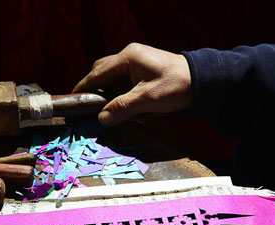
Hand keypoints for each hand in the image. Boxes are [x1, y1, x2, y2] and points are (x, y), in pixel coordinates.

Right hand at [72, 43, 192, 125]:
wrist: (202, 81)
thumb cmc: (176, 87)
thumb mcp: (147, 99)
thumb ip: (122, 107)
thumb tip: (101, 118)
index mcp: (127, 57)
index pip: (96, 73)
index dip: (83, 88)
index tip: (72, 101)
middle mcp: (129, 55)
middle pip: (102, 72)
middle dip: (95, 90)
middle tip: (91, 109)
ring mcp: (137, 61)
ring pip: (113, 77)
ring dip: (110, 94)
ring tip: (110, 110)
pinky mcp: (144, 69)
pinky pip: (124, 80)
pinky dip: (121, 93)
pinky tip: (125, 106)